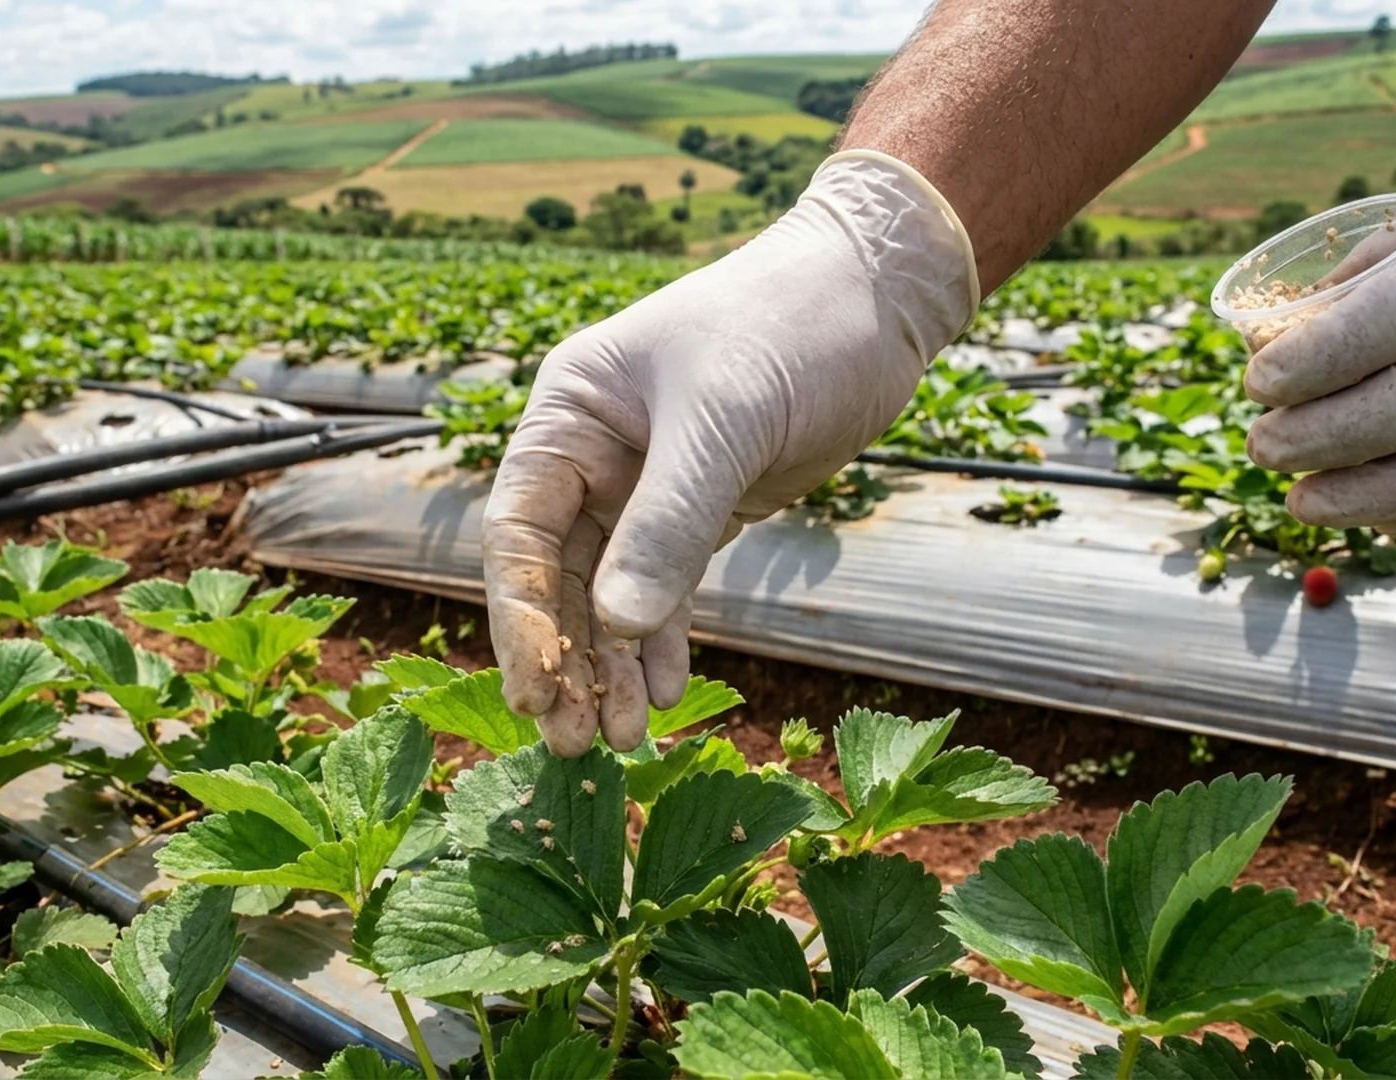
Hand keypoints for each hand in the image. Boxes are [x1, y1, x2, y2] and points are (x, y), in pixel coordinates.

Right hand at [482, 152, 976, 754]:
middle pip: (558, 576)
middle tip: (575, 742)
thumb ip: (669, 522)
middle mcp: (593, 454)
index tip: (537, 691)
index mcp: (570, 413)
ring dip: (611, 664)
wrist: (875, 296)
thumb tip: (617, 625)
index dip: (522, 617)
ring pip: (611, 593)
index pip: (520, 530)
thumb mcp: (724, 421)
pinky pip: (664, 588)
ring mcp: (645, 486)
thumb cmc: (789, 326)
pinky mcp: (700, 510)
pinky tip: (661, 692)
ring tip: (619, 739)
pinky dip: (660, 641)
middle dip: (565, 659)